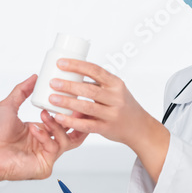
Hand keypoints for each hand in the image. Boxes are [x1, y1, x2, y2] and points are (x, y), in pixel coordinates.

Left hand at [0, 74, 87, 181]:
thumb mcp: (8, 106)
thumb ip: (21, 91)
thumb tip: (33, 78)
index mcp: (39, 131)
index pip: (62, 122)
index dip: (70, 112)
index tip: (72, 99)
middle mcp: (44, 144)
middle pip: (73, 134)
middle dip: (76, 121)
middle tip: (75, 108)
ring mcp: (45, 156)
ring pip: (67, 141)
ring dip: (57, 125)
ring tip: (44, 116)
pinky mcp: (44, 166)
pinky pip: (54, 149)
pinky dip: (46, 137)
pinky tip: (34, 130)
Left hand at [47, 59, 170, 182]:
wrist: (139, 128)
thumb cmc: (123, 106)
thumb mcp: (114, 91)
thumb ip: (95, 86)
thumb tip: (69, 78)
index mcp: (116, 83)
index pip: (95, 70)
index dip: (77, 65)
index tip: (60, 63)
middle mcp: (115, 97)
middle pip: (89, 89)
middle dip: (69, 85)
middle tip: (52, 82)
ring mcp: (112, 114)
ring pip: (86, 106)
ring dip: (67, 102)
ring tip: (52, 98)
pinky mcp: (106, 128)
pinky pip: (86, 125)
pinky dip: (71, 121)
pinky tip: (59, 118)